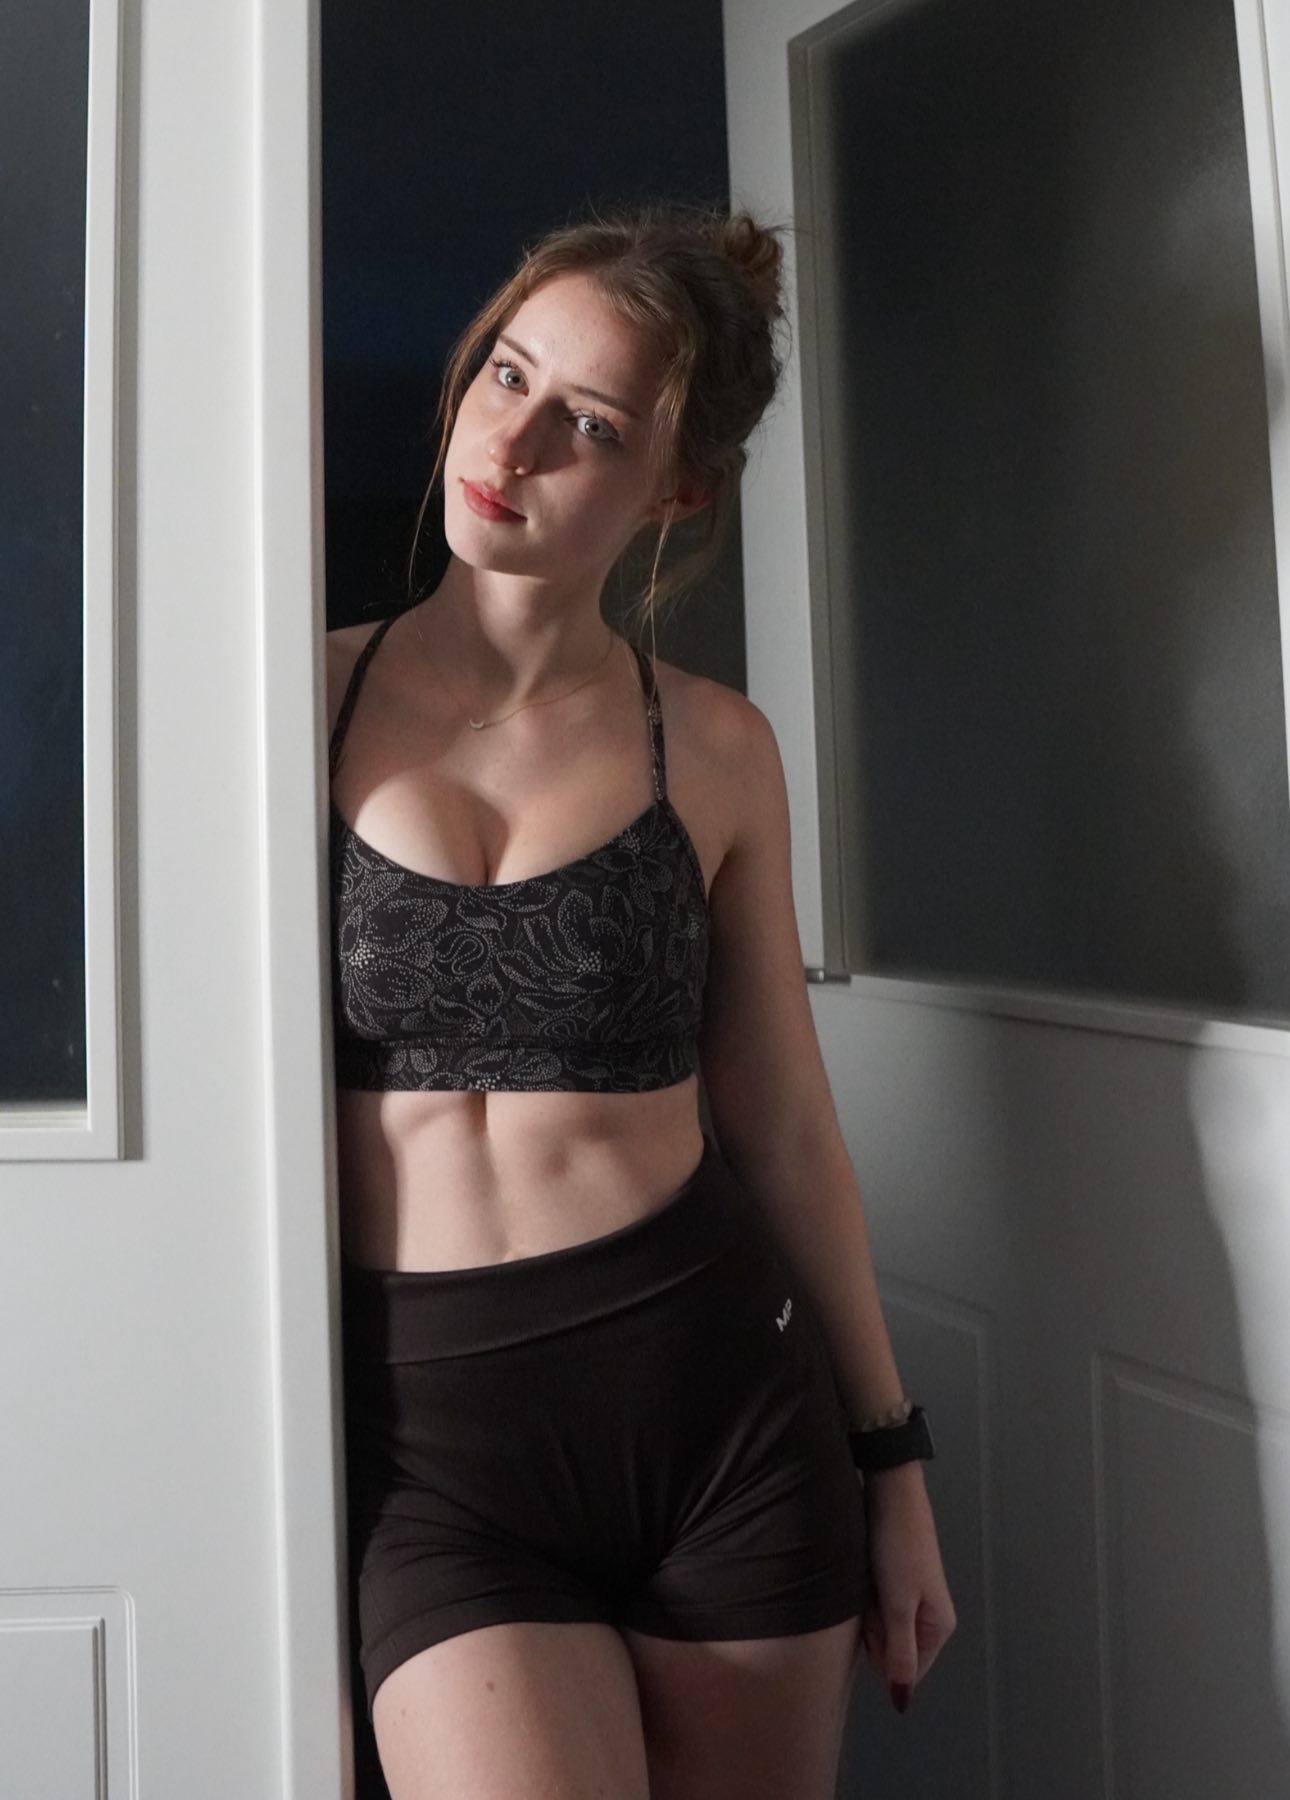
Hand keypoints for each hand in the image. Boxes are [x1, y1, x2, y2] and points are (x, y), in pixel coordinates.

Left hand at [858, 1461, 956, 1708]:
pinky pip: (874, 1602)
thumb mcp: (898, 1605)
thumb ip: (900, 1654)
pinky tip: (865, 1571)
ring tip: (869, 1578)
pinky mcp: (894, 1579)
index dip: (883, 1655)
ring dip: (866, 1609)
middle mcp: (928, 1615)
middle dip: (874, 1630)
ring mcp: (910, 1596)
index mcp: (939, 1626)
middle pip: (891, 1649)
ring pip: (879, 1625)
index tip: (877, 1623)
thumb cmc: (897, 1547)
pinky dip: (864, 1593)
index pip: (906, 1671)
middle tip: (873, 1596)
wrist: (890, 1491)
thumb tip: (902, 1700)